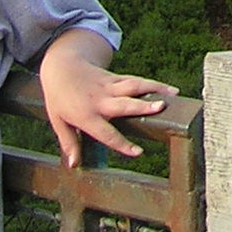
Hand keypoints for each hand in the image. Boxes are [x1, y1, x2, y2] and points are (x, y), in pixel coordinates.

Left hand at [37, 27, 177, 168]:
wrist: (61, 66)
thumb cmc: (58, 98)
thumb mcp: (58, 122)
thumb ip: (69, 143)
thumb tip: (74, 165)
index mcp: (86, 116)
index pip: (106, 133)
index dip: (122, 144)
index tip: (139, 152)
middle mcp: (100, 101)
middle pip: (124, 104)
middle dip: (143, 106)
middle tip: (161, 108)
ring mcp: (109, 87)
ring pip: (134, 87)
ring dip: (155, 89)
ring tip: (174, 95)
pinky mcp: (115, 78)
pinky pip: (135, 80)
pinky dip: (152, 84)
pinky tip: (168, 89)